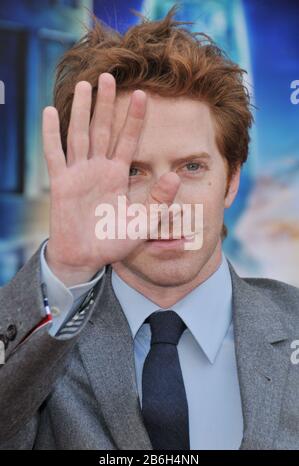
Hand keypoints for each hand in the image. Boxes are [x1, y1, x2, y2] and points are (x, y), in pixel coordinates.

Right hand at [43, 73, 180, 285]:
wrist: (86, 258)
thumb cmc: (114, 242)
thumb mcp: (143, 222)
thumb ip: (159, 200)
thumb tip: (175, 175)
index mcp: (118, 175)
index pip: (128, 140)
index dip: (135, 118)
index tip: (143, 94)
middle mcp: (98, 169)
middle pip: (103, 129)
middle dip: (107, 104)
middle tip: (110, 76)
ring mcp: (78, 174)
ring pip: (80, 134)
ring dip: (82, 110)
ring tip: (85, 84)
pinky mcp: (61, 183)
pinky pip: (55, 155)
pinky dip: (52, 135)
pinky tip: (51, 112)